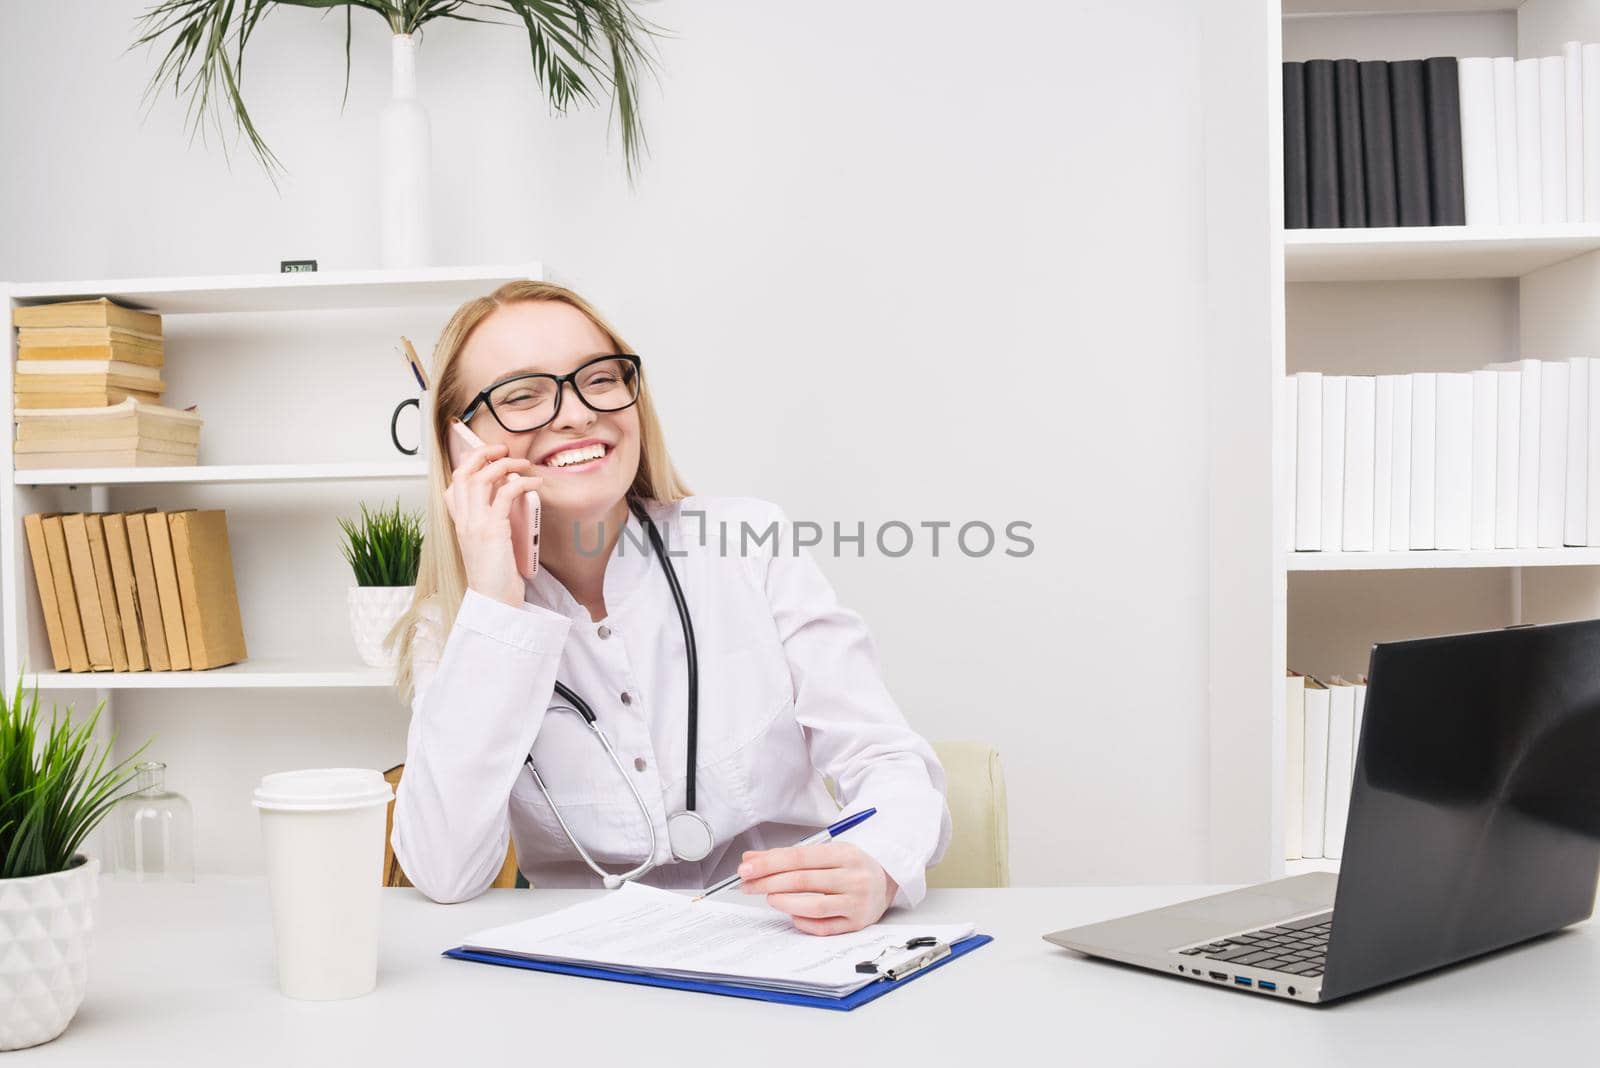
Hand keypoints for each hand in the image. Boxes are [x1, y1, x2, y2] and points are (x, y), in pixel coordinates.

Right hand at [444, 438, 542, 606]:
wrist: (493, 602)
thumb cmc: (496, 578)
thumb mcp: (488, 547)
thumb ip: (492, 524)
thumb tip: (509, 501)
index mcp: (460, 526)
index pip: (452, 487)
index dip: (466, 467)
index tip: (484, 458)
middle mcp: (463, 522)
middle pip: (462, 474)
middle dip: (481, 454)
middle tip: (502, 449)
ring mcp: (475, 524)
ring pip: (481, 478)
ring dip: (504, 464)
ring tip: (523, 463)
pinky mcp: (493, 530)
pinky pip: (505, 494)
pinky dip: (520, 482)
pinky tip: (534, 483)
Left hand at [737, 842, 897, 934]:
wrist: (887, 879)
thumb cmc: (850, 865)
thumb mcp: (826, 852)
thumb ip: (788, 856)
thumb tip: (751, 859)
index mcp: (845, 854)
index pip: (799, 858)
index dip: (769, 863)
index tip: (746, 868)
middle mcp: (853, 877)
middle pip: (803, 880)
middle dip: (769, 882)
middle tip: (747, 884)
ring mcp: (857, 902)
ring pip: (815, 905)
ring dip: (785, 902)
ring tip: (768, 898)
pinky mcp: (857, 923)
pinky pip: (826, 927)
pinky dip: (804, 922)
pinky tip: (791, 915)